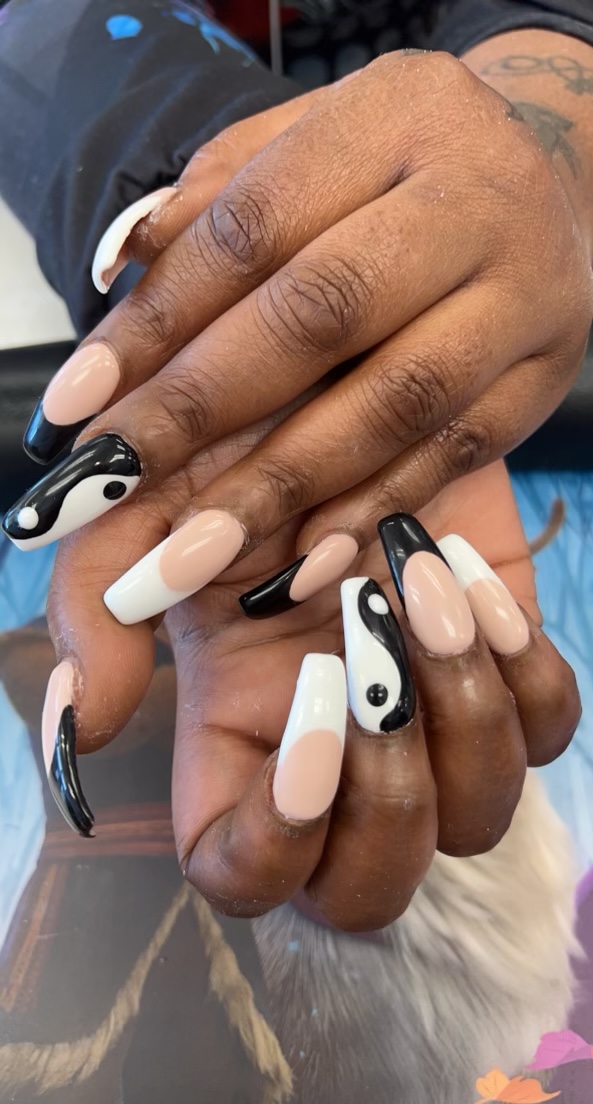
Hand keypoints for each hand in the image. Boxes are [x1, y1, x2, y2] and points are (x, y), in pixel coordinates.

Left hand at [8, 52, 591, 628]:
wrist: (551, 174)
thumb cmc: (400, 164)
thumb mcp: (310, 142)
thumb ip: (216, 199)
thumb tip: (118, 273)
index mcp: (396, 118)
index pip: (255, 227)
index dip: (160, 319)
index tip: (80, 400)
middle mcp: (472, 200)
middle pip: (321, 314)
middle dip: (204, 410)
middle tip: (114, 481)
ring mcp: (522, 296)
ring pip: (394, 401)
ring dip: (283, 485)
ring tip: (191, 548)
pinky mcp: (542, 379)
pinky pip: (454, 457)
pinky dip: (371, 511)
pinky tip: (301, 557)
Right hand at [40, 458, 579, 930]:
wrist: (336, 374)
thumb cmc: (229, 445)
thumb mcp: (139, 510)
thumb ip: (92, 613)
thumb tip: (82, 729)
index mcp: (239, 735)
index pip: (246, 875)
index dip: (276, 840)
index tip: (308, 709)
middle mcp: (338, 748)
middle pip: (374, 884)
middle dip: (385, 791)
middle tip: (366, 649)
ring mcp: (429, 715)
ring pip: (478, 815)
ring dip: (460, 709)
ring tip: (418, 584)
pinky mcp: (506, 666)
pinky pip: (548, 730)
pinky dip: (522, 669)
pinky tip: (467, 579)